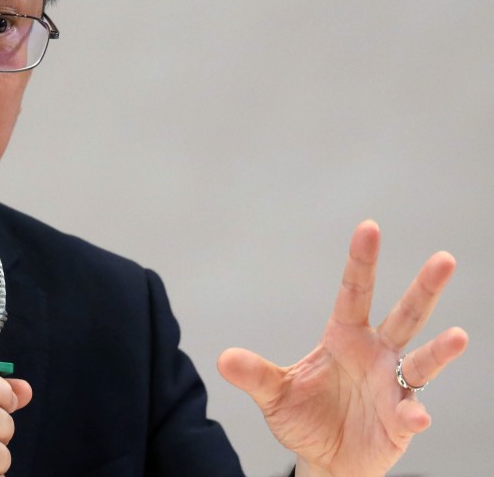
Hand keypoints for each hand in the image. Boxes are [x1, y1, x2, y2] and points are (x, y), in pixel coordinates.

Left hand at [217, 220, 468, 476]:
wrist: (325, 461)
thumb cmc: (303, 417)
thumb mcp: (274, 394)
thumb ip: (254, 374)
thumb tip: (223, 358)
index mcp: (344, 337)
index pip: (355, 292)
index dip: (362, 261)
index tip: (369, 227)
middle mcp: (376, 354)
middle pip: (404, 315)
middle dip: (424, 288)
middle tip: (444, 259)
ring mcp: (393, 385)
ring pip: (422, 361)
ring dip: (440, 350)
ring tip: (458, 336)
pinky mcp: (400, 420)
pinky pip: (410, 412)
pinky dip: (414, 413)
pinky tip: (415, 415)